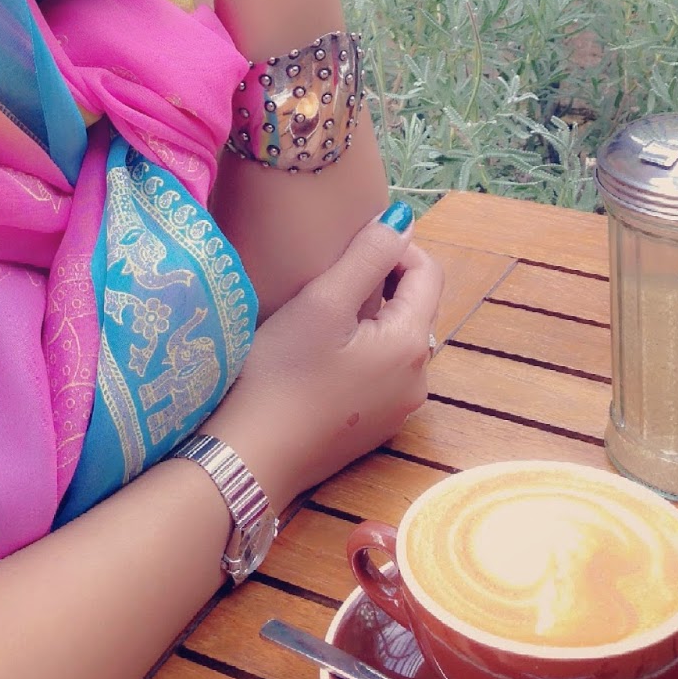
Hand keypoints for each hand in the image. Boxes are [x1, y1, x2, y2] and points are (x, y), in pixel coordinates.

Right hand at [203, 219, 443, 511]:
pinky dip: (360, 349)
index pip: (428, 272)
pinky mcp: (374, 426)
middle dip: (380, 281)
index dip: (394, 247)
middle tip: (327, 278)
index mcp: (411, 345)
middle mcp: (418, 380)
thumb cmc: (281, 374)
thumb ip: (367, 256)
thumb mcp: (322, 302)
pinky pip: (380, 369)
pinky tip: (320, 354)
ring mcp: (397, 408)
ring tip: (320, 314)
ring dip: (369, 315)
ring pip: (395, 338)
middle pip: (413, 306)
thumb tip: (401, 221)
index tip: (347, 246)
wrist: (250, 458)